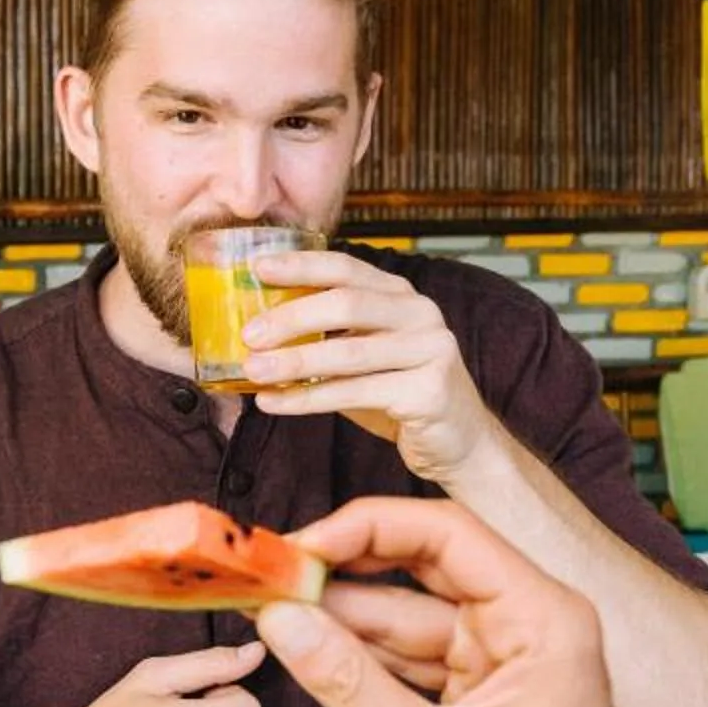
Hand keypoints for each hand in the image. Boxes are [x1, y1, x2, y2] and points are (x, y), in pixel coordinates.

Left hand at [241, 249, 497, 479]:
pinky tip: (273, 402)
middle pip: (347, 304)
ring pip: (349, 352)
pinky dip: (307, 399)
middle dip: (292, 317)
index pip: (347, 268)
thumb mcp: (364, 355)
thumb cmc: (399, 392)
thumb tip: (258, 332)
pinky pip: (355, 394)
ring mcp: (430, 351)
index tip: (258, 268)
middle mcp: (420, 314)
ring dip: (294, 362)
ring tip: (253, 371)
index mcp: (401, 296)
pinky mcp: (429, 392)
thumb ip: (327, 337)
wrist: (457, 441)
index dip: (302, 265)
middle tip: (249, 334)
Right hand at [255, 499, 643, 706]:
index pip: (446, 534)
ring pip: (410, 609)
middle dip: (344, 569)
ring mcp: (506, 650)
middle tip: (271, 576)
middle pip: (424, 563)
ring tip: (272, 610)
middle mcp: (529, 619)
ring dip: (344, 614)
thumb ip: (349, 686)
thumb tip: (280, 623)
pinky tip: (311, 648)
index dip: (365, 528)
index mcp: (542, 618)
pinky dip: (365, 653)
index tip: (298, 547)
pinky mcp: (485, 681)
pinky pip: (415, 650)